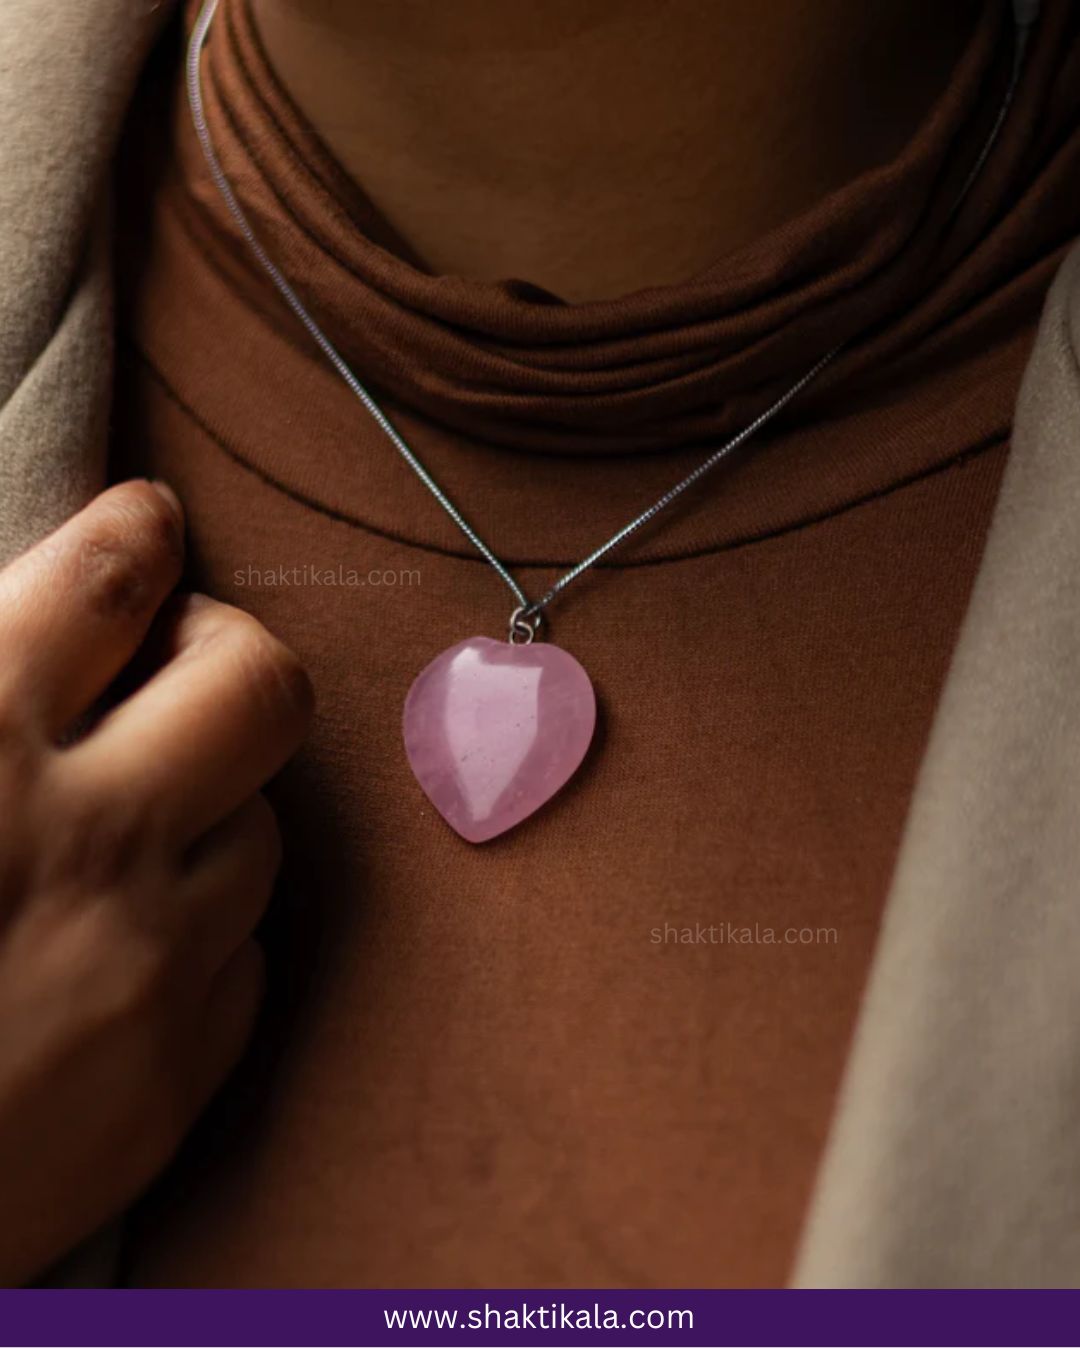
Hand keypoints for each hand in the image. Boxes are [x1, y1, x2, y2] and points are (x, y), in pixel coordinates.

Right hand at [0, 481, 312, 1284]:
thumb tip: (17, 620)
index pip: (112, 578)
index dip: (139, 529)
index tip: (147, 522)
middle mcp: (87, 843)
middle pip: (258, 686)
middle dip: (228, 648)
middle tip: (180, 659)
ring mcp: (149, 967)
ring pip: (265, 828)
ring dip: (211, 800)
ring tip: (140, 814)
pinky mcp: (175, 1079)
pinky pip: (243, 958)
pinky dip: (199, 929)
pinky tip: (130, 938)